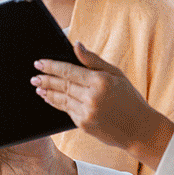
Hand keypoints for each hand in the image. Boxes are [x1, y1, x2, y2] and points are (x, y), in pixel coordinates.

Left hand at [33, 42, 173, 169]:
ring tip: (38, 87)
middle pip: (62, 85)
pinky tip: (50, 99)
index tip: (39, 63)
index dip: (51, 66)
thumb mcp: (116, 74)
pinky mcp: (84, 125)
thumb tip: (76, 45)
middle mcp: (92, 97)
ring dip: (48, 92)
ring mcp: (86, 112)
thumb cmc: (130, 98)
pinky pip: (67, 111)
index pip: (69, 71)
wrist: (139, 129)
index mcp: (100, 81)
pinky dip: (57, 104)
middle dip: (45, 79)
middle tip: (34, 76)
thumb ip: (93, 60)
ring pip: (61, 99)